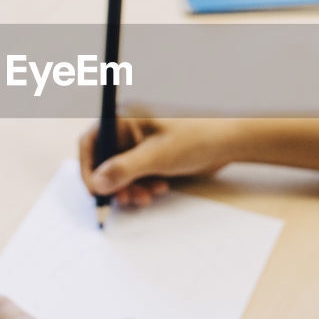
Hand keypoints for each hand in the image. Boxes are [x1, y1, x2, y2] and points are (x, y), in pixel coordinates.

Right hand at [79, 117, 237, 207]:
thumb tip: (97, 182)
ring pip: (121, 173)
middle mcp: (128, 130)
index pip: (91, 142)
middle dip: (114, 184)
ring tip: (145, 197)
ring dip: (129, 189)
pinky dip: (142, 187)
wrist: (229, 142)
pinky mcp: (152, 157)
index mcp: (124, 118)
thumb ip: (125, 168)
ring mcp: (140, 144)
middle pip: (105, 161)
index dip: (89, 168)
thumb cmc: (196, 137)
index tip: (95, 191)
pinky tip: (158, 189)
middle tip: (126, 200)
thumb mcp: (158, 156)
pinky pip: (136, 177)